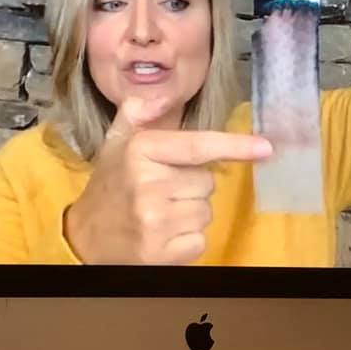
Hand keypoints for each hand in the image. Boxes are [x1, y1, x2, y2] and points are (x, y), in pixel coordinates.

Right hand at [64, 97, 272, 264]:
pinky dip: (186, 240)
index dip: (235, 146)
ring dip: (189, 214)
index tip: (266, 148)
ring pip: (205, 212)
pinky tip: (162, 235)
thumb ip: (139, 112)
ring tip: (159, 214)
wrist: (84, 237)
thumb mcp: (116, 141)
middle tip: (160, 191)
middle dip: (190, 187)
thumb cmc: (111, 185)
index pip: (199, 146)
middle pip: (207, 183)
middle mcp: (148, 185)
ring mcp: (154, 221)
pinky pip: (199, 240)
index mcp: (141, 151)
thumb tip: (164, 96)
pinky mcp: (160, 253)